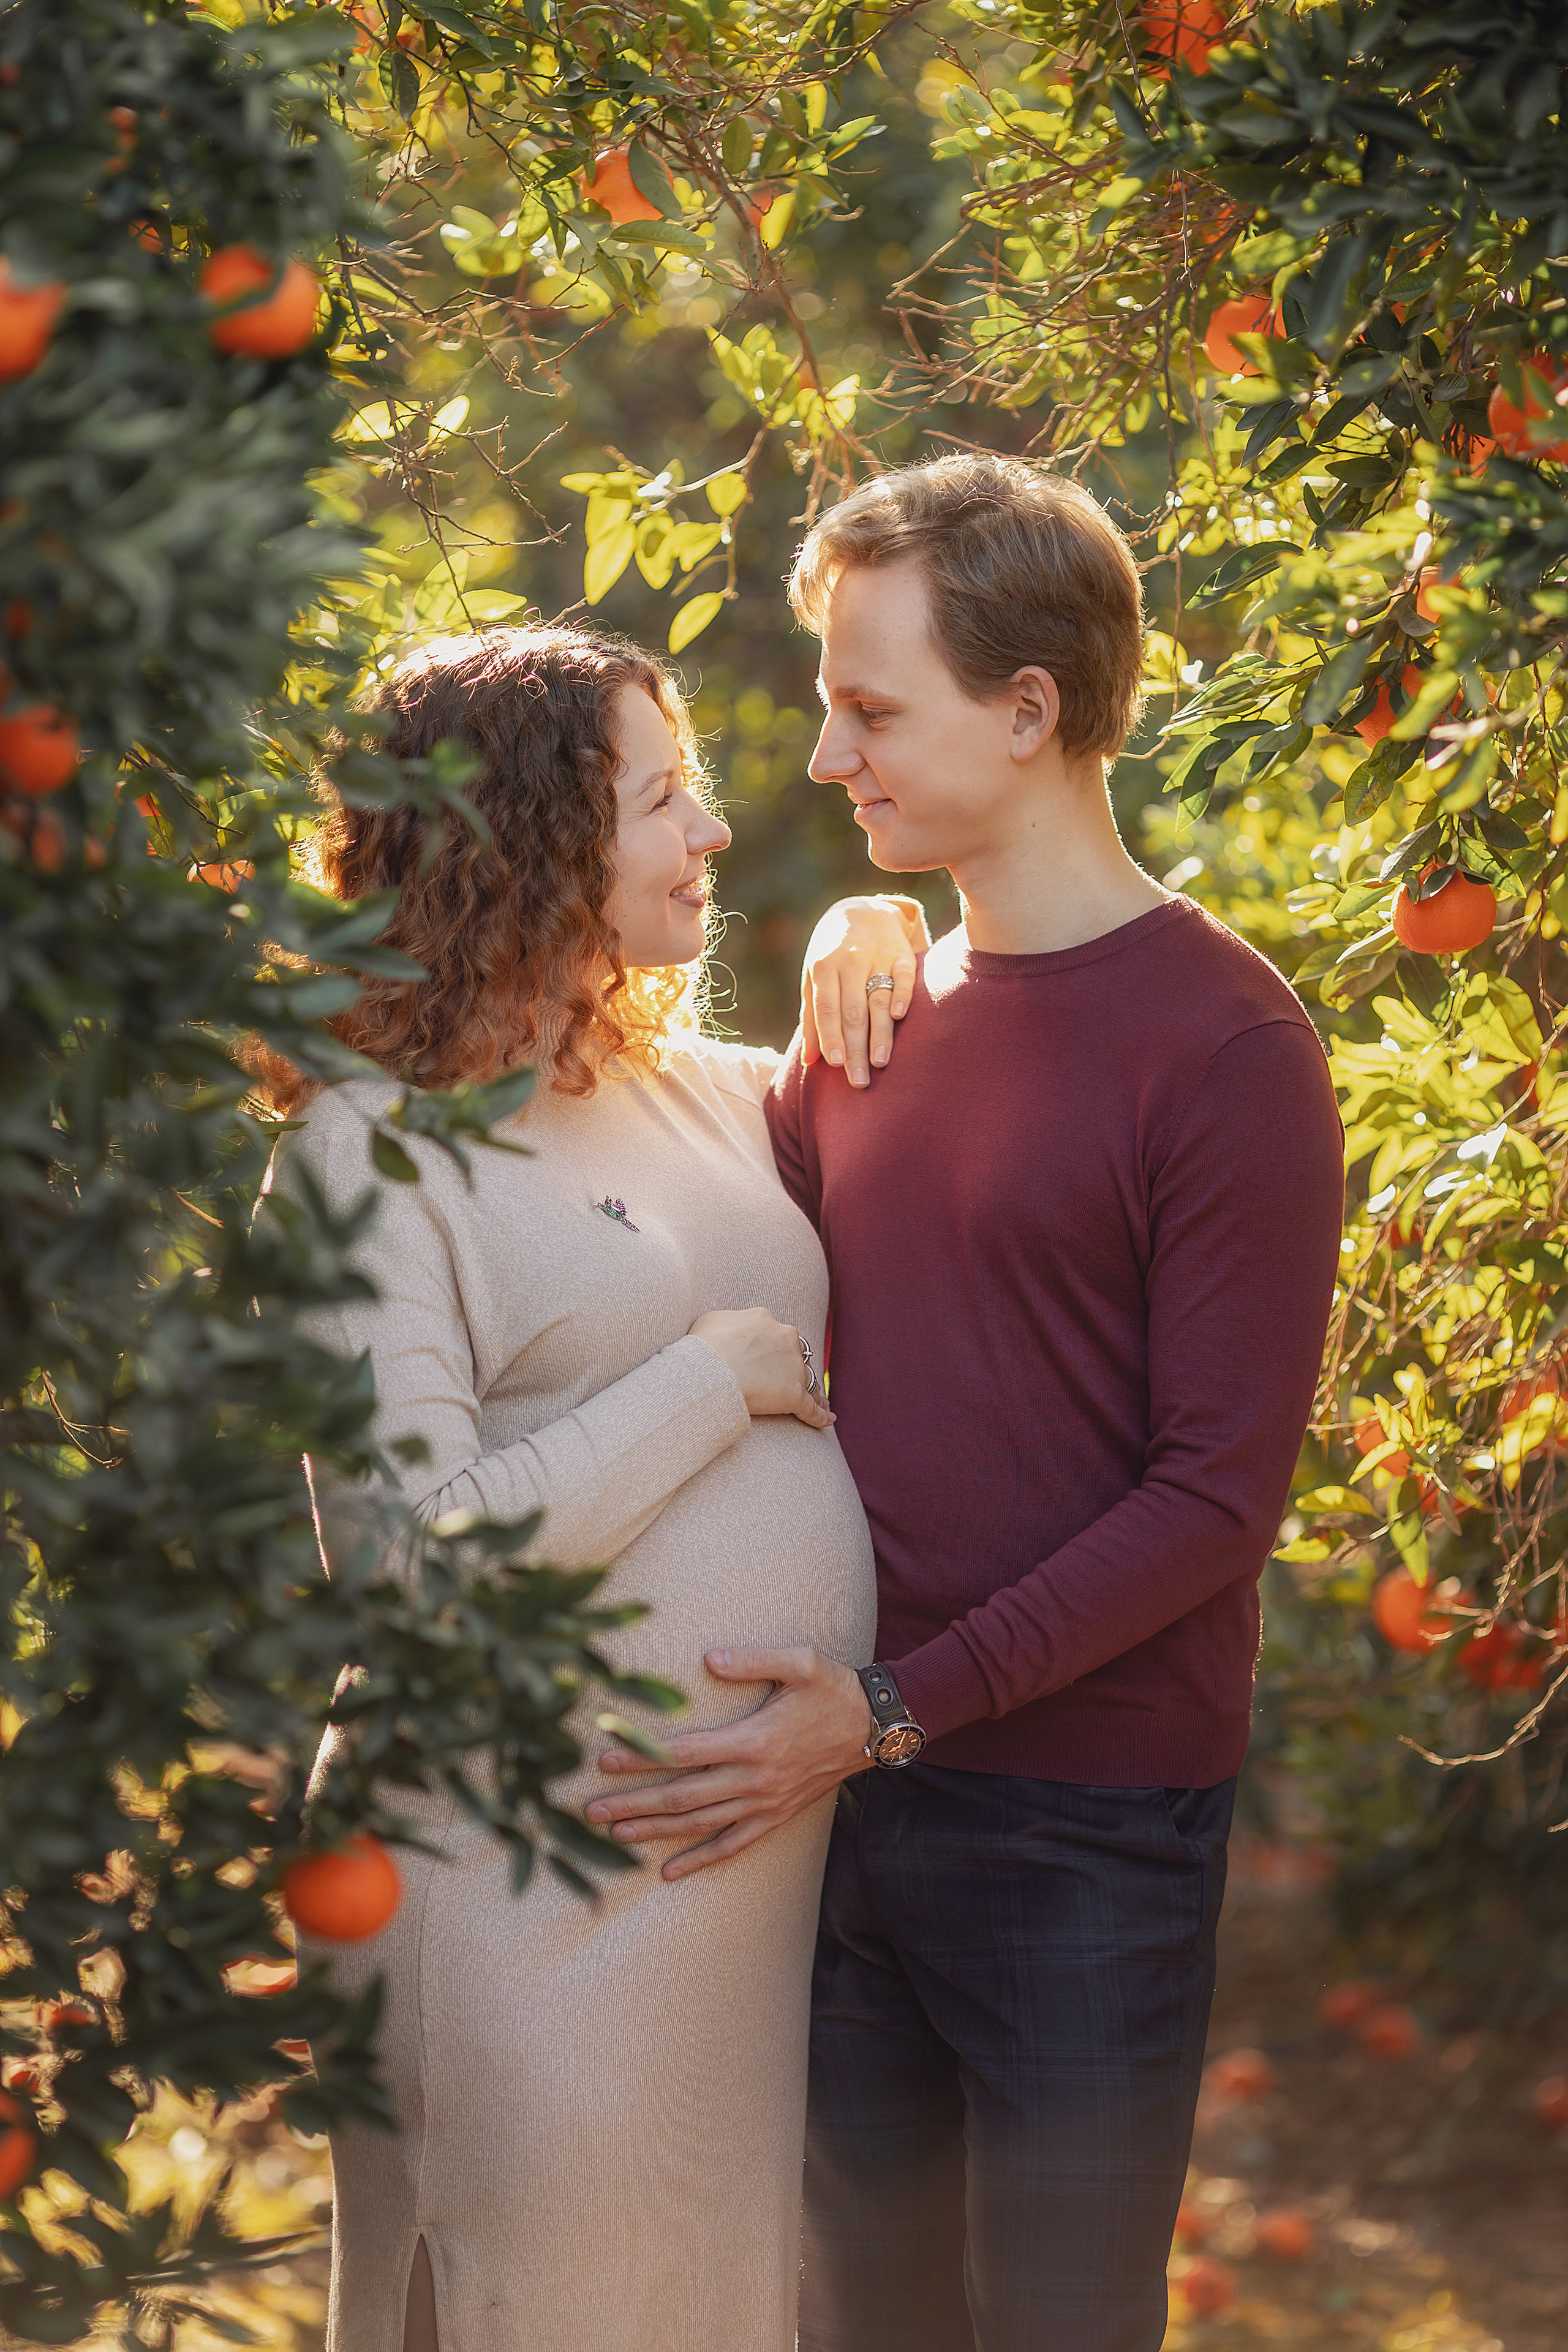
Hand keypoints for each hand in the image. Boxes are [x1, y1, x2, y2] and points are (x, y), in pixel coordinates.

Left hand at [586, 1647, 873, 1879]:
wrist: (875, 1728)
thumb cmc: (833, 1690)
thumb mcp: (801, 1663)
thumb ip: (753, 1659)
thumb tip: (709, 1658)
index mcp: (755, 1740)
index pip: (685, 1753)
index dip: (642, 1758)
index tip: (605, 1760)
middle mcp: (755, 1778)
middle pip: (683, 1796)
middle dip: (634, 1804)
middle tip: (591, 1810)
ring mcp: (765, 1803)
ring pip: (700, 1824)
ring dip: (655, 1832)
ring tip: (614, 1836)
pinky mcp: (776, 1817)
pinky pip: (733, 1845)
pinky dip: (700, 1860)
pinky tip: (669, 1871)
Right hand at [689, 1308, 832, 1428]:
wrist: (712, 1370)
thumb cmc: (704, 1346)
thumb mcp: (710, 1321)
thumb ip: (726, 1323)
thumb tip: (727, 1332)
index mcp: (765, 1319)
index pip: (776, 1333)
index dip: (775, 1345)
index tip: (770, 1355)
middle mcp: (786, 1339)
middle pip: (797, 1353)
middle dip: (796, 1365)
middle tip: (793, 1378)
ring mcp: (793, 1367)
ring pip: (810, 1379)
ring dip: (815, 1390)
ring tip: (820, 1401)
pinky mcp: (795, 1395)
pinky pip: (812, 1408)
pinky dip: (821, 1414)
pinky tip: (828, 1419)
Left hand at [801, 894, 931, 1087]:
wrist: (861, 909)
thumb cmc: (831, 954)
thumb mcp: (814, 979)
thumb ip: (812, 1019)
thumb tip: (809, 1062)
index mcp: (823, 967)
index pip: (827, 1008)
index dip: (831, 1036)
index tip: (836, 1064)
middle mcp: (849, 961)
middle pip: (852, 1011)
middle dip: (855, 1048)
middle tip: (859, 1081)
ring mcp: (877, 956)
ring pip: (878, 999)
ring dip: (879, 1033)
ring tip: (880, 1062)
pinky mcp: (902, 953)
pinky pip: (904, 976)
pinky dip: (902, 994)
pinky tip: (900, 1016)